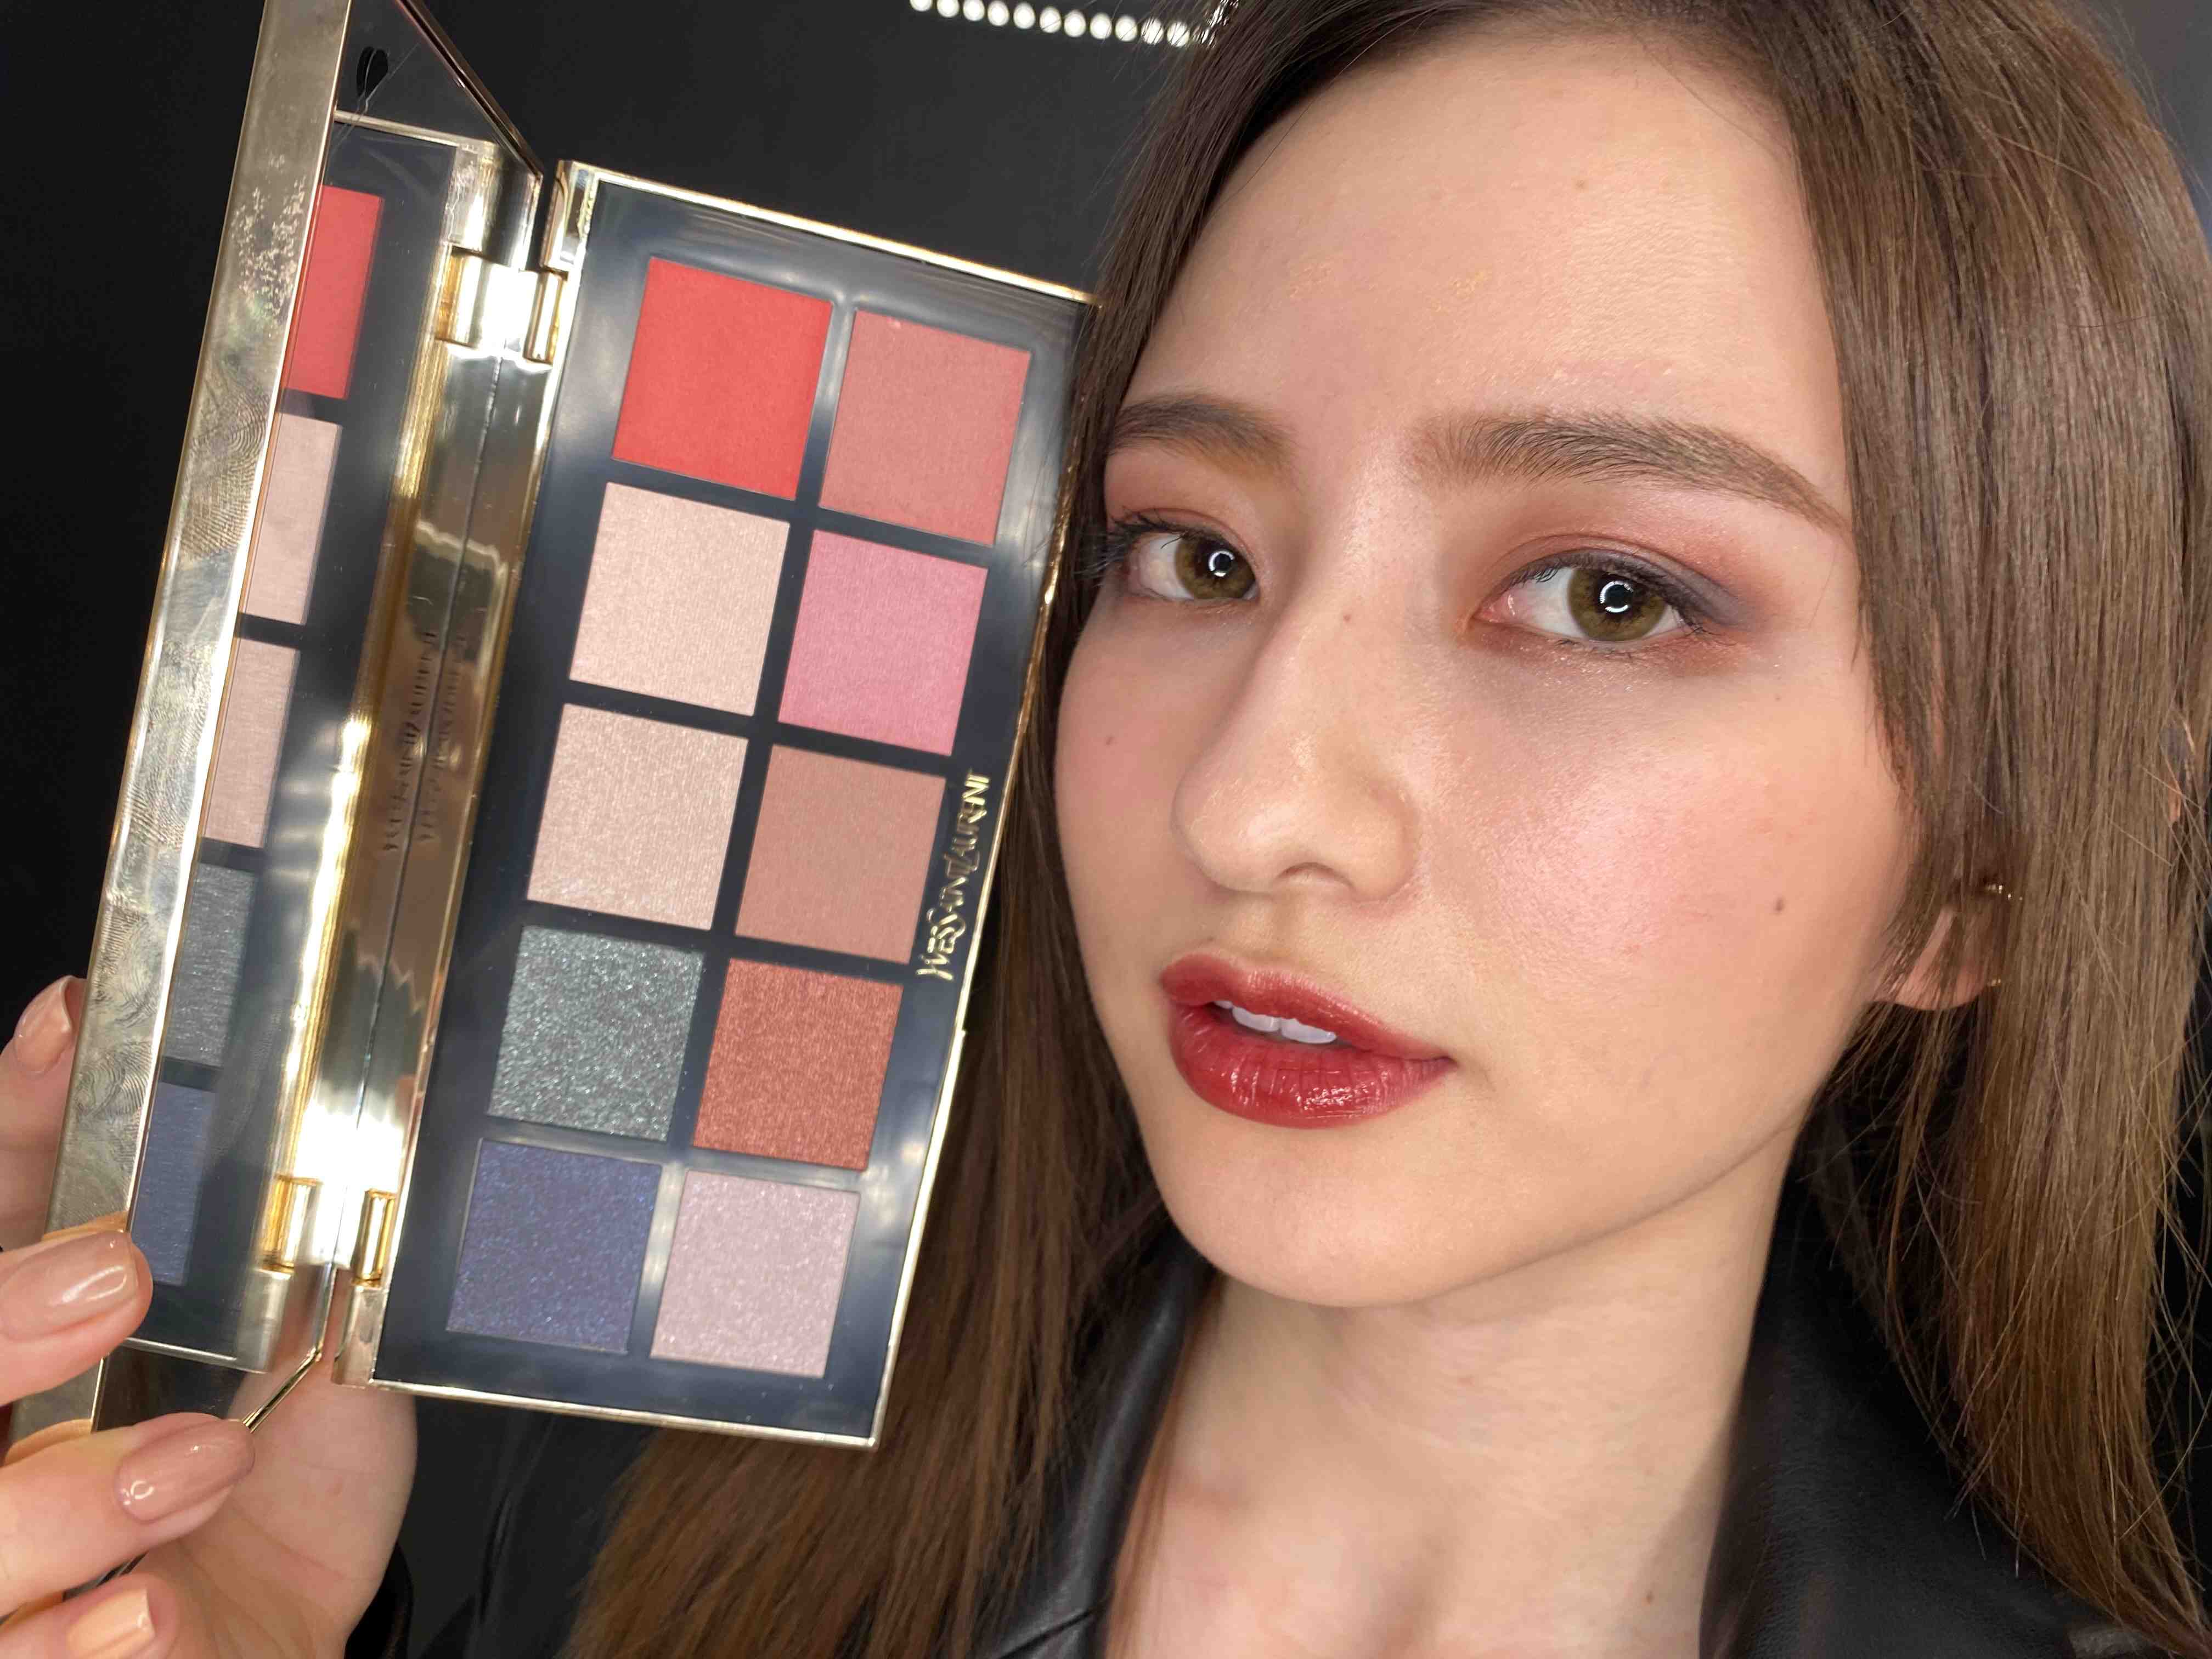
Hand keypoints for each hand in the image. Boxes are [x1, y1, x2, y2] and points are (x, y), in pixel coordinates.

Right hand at [0, 978, 417, 1658]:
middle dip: (3, 1307)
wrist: (273, 1634)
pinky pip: (19, 1652)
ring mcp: (1, 1559)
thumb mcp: (318, 1362)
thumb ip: (316, 1275)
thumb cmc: (281, 1489)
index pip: (3, 1193)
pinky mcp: (35, 1653)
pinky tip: (151, 1605)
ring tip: (200, 1460)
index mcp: (45, 1328)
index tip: (76, 1022)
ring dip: (65, 1492)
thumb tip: (372, 1155)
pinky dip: (81, 1637)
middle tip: (113, 1276)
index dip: (26, 1109)